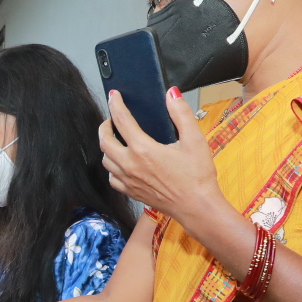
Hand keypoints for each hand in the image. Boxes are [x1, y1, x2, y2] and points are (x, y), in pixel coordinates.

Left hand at [100, 89, 223, 225]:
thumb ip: (181, 113)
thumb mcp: (194, 139)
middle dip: (105, 127)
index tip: (114, 95)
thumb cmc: (197, 176)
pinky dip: (112, 168)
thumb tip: (172, 94)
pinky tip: (121, 164)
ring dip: (107, 147)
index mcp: (143, 150)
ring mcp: (129, 181)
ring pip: (106, 161)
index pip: (122, 120)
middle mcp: (131, 165)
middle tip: (111, 119)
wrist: (197, 207)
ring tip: (116, 140)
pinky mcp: (132, 193)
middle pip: (104, 141)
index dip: (116, 105)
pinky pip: (112, 179)